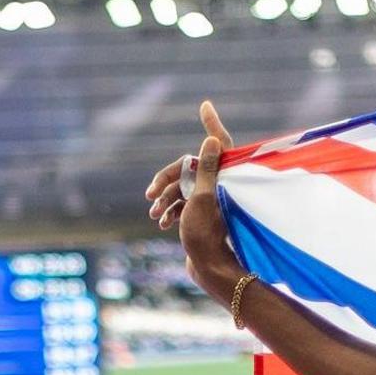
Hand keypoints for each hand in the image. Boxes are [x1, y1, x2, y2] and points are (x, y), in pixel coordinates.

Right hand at [142, 101, 250, 309]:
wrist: (209, 270)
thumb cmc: (206, 234)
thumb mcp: (203, 197)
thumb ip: (208, 168)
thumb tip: (213, 138)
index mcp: (225, 176)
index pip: (217, 142)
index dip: (212, 122)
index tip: (205, 105)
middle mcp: (221, 186)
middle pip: (188, 169)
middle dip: (167, 181)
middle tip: (150, 195)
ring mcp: (211, 201)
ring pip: (183, 189)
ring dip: (165, 199)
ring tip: (155, 216)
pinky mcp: (203, 217)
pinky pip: (183, 204)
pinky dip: (171, 210)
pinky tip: (163, 223)